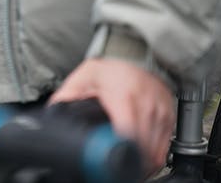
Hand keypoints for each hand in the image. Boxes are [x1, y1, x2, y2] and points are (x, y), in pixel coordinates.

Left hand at [50, 58, 175, 174]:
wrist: (138, 53)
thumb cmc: (110, 69)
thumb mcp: (84, 77)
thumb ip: (67, 96)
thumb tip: (51, 114)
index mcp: (124, 95)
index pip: (127, 133)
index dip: (119, 153)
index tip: (108, 162)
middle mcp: (146, 104)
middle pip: (142, 149)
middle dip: (128, 163)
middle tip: (112, 167)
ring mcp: (160, 111)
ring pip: (154, 154)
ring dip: (140, 165)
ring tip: (124, 163)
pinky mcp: (169, 117)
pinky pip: (162, 150)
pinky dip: (151, 159)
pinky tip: (138, 158)